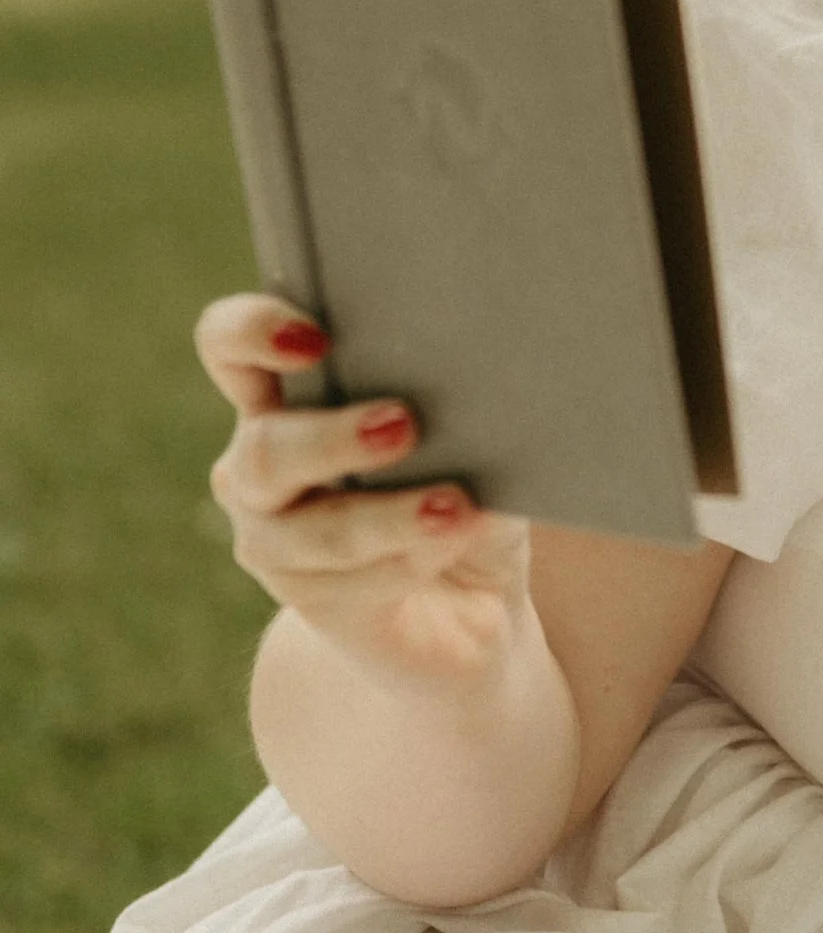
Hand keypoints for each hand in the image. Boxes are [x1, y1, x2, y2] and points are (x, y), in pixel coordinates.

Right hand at [196, 294, 532, 689]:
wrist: (470, 599)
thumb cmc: (469, 479)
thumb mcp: (475, 432)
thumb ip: (460, 400)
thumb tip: (482, 382)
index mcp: (287, 391)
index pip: (230, 344)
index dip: (254, 331)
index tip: (316, 339)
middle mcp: (259, 461)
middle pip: (266, 447)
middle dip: (334, 438)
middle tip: (403, 426)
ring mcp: (272, 537)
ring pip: (309, 529)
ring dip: (387, 516)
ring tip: (453, 507)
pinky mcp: (305, 600)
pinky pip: (344, 587)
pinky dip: (408, 561)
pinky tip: (453, 545)